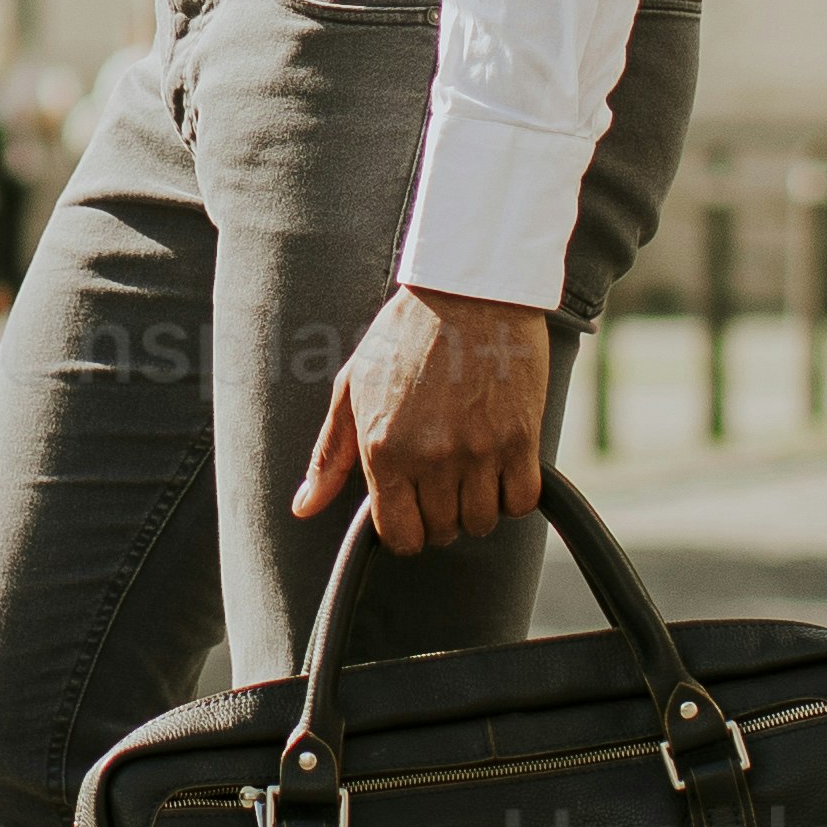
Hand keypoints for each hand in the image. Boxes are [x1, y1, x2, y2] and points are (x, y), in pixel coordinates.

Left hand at [296, 286, 553, 558]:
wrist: (468, 290)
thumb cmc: (405, 333)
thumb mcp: (352, 387)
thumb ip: (330, 454)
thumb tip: (303, 507)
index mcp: (384, 449)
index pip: (400, 536)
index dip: (407, 532)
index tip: (414, 511)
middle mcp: (431, 457)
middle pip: (443, 532)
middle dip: (442, 516)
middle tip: (444, 481)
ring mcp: (479, 450)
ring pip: (482, 522)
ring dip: (478, 506)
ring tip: (473, 471)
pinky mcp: (521, 437)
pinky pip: (523, 500)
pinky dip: (514, 494)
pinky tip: (503, 466)